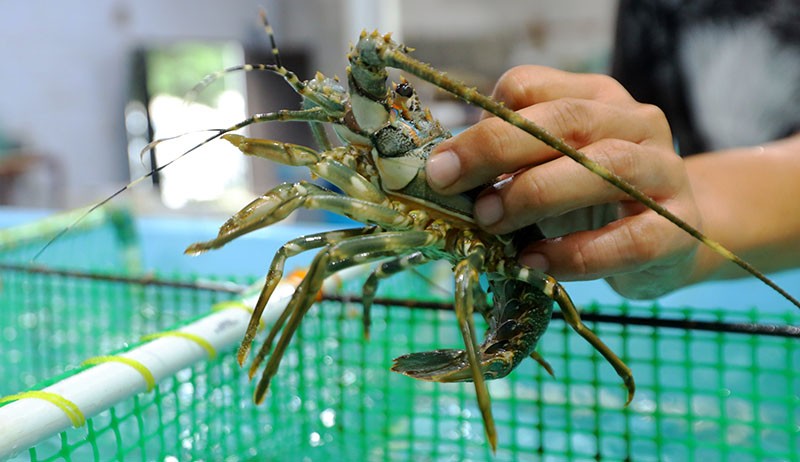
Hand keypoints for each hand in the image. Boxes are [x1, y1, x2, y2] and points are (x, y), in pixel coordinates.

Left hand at [425, 65, 701, 297]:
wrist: (672, 236)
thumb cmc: (591, 198)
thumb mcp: (549, 167)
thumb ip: (508, 163)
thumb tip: (445, 174)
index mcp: (595, 98)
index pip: (533, 88)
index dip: (483, 121)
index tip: (443, 164)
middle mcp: (636, 123)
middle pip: (565, 120)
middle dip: (496, 149)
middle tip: (448, 183)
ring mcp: (665, 173)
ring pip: (604, 169)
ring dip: (536, 194)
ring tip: (489, 222)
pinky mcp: (678, 229)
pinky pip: (629, 240)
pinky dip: (575, 252)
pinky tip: (533, 263)